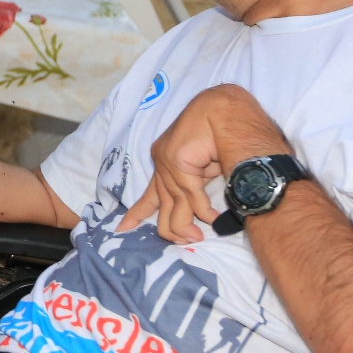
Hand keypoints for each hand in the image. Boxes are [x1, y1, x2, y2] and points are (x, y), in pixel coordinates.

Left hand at [119, 84, 286, 244]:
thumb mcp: (206, 168)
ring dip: (188, 226)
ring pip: (176, 205)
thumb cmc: (224, 136)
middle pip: (162, 204)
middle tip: (185, 243)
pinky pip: (191, 197)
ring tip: (197, 239)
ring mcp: (168, 161)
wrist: (228, 110)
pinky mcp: (177, 161)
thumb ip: (197, 190)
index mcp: (166, 162)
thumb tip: (200, 217)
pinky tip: (213, 219)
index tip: (123, 228)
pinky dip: (203, 211)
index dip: (138, 212)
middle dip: (170, 228)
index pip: (150, 193)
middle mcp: (163, 162)